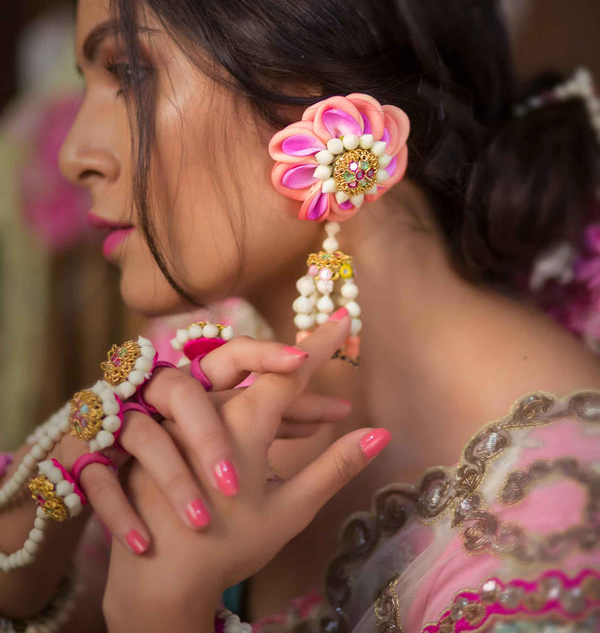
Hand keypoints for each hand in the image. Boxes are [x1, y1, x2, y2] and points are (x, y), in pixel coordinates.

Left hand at [102, 315, 390, 632]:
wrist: (156, 575)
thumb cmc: (228, 546)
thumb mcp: (291, 509)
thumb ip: (336, 466)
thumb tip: (381, 433)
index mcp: (244, 419)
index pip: (292, 367)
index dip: (321, 343)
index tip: (344, 315)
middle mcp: (213, 406)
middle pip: (268, 382)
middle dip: (305, 389)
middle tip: (338, 406)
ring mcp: (188, 418)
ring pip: (244, 396)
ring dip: (282, 408)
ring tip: (320, 425)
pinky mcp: (172, 433)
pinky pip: (219, 411)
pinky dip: (253, 419)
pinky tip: (278, 437)